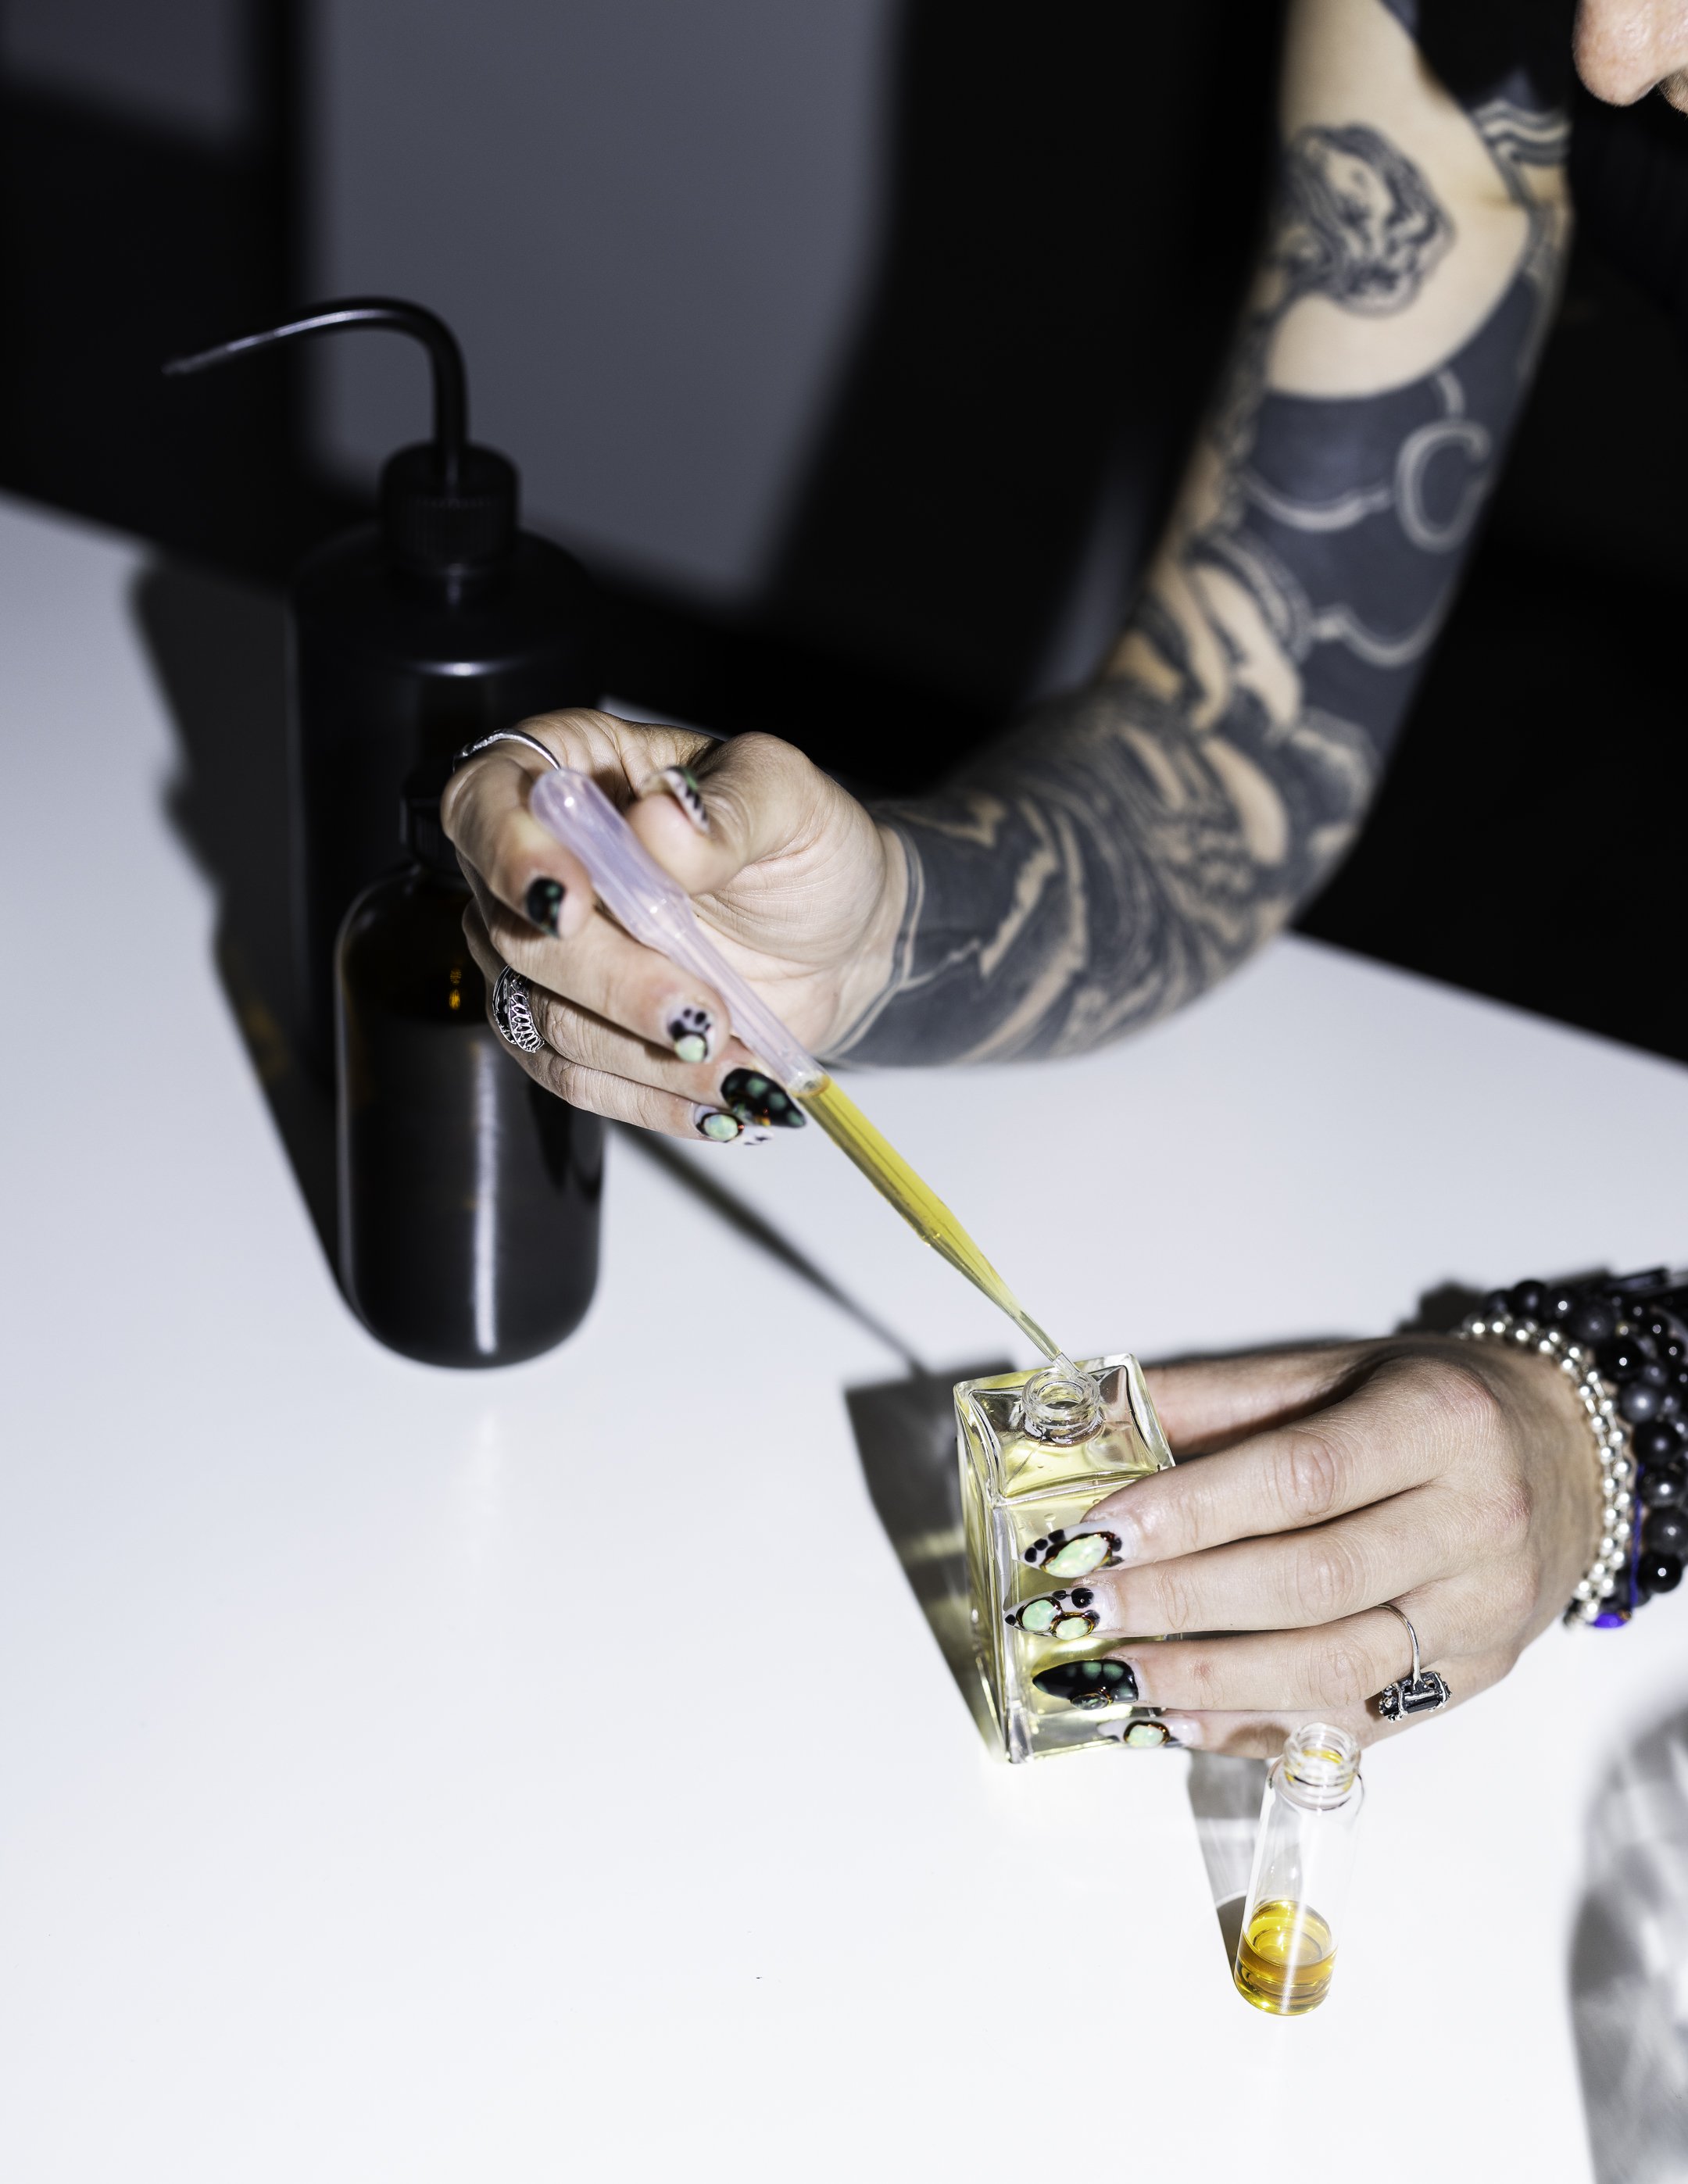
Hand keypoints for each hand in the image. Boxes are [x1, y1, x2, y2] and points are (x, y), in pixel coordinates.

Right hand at [441, 711, 903, 1140]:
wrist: (841, 939)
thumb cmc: (806, 850)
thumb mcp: (792, 801)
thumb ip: (729, 809)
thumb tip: (660, 821)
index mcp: (572, 772)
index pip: (485, 800)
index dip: (509, 853)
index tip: (573, 902)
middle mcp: (541, 865)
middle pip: (515, 933)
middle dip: (614, 984)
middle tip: (705, 1014)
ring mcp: (550, 956)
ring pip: (542, 1020)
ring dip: (641, 1055)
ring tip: (738, 1068)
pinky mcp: (578, 1030)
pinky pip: (577, 1079)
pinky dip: (648, 1099)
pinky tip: (718, 1099)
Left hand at [1061, 1335, 1603, 1754]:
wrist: (1575, 1455)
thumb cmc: (1437, 1403)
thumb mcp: (1335, 1368)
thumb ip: (1217, 1400)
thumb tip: (1094, 1425)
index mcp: (1437, 1424)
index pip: (1301, 1477)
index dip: (1190, 1511)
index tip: (1096, 1534)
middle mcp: (1475, 1522)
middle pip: (1310, 1582)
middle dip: (1180, 1603)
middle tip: (1084, 1610)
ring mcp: (1482, 1613)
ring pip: (1335, 1670)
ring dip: (1208, 1682)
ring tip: (1113, 1677)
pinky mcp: (1477, 1677)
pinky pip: (1359, 1721)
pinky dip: (1259, 1728)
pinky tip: (1180, 1718)